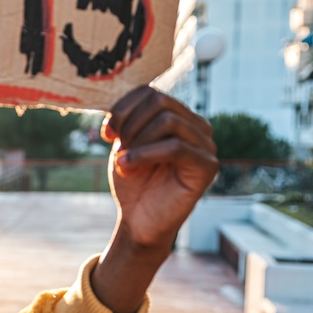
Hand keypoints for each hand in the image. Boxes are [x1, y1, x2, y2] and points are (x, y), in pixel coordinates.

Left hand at [90, 87, 216, 312]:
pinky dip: (144, 154)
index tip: (106, 133)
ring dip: (136, 141)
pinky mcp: (207, 166)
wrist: (138, 221)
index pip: (150, 91)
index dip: (122, 108)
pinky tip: (127, 167)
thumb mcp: (124, 143)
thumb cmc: (132, 181)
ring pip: (167, 121)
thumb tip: (118, 95)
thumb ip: (127, 118)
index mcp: (178, 116)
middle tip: (117, 148)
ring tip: (124, 163)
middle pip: (159, 100)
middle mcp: (197, 126)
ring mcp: (206, 145)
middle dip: (129, 124)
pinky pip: (175, 147)